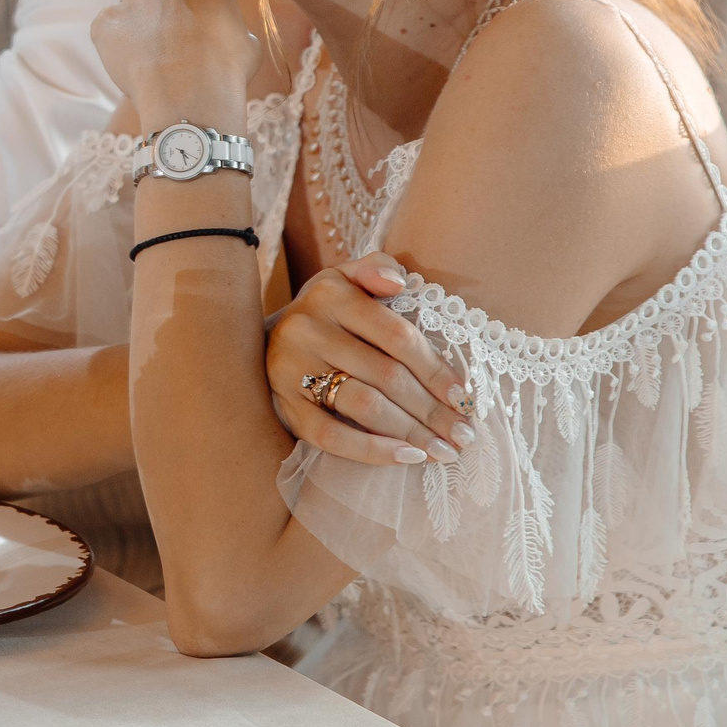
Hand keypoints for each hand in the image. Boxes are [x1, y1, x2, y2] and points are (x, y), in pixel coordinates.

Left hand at [90, 0, 258, 124]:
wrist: (191, 95)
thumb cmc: (227, 70)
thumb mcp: (248, 40)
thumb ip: (228, 23)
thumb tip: (220, 31)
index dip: (198, 0)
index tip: (200, 22)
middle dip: (167, 11)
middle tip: (176, 45)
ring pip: (134, 10)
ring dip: (142, 29)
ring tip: (156, 62)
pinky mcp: (105, 21)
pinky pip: (109, 31)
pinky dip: (118, 46)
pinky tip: (136, 68)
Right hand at [265, 252, 477, 463]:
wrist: (262, 342)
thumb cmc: (324, 315)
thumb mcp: (345, 281)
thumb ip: (374, 269)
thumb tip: (398, 282)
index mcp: (330, 294)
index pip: (397, 336)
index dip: (436, 370)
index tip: (465, 399)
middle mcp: (307, 329)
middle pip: (386, 376)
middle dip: (432, 410)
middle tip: (463, 434)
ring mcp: (291, 370)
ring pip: (363, 406)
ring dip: (411, 433)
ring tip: (443, 451)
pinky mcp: (284, 406)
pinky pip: (330, 436)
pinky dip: (371, 451)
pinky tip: (405, 457)